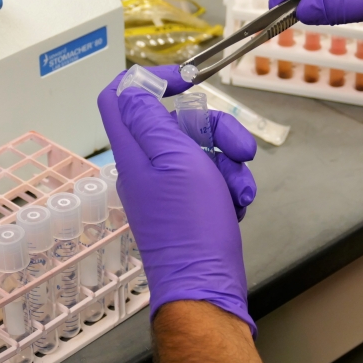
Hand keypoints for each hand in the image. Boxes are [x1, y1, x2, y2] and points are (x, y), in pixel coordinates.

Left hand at [98, 65, 256, 331]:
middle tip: (242, 149)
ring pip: (202, 149)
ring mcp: (169, 184)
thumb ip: (151, 120)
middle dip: (216, 130)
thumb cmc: (191, 223)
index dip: (145, 78)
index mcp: (134, 151)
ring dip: (230, 165)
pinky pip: (210, 175)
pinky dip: (229, 184)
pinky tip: (238, 204)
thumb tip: (129, 88)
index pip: (119, 98)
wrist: (207, 284)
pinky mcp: (189, 201)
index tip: (182, 81)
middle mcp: (147, 164)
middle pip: (177, 122)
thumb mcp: (175, 160)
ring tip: (241, 191)